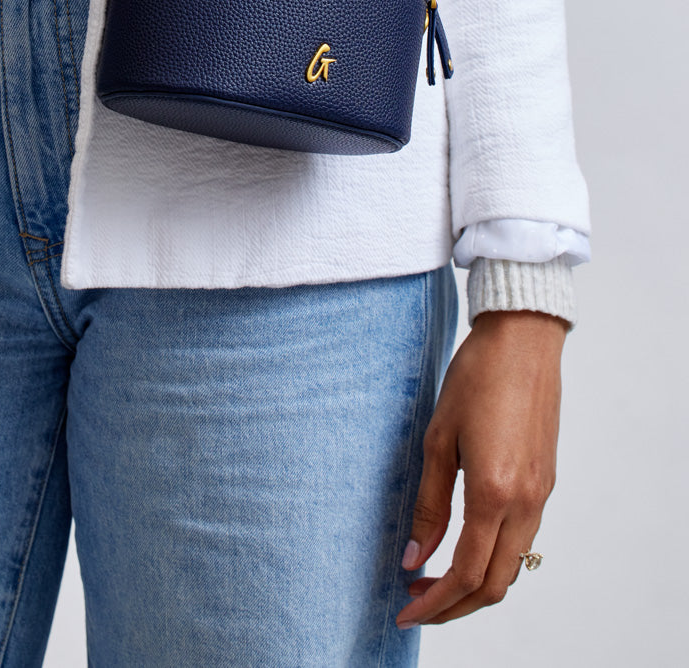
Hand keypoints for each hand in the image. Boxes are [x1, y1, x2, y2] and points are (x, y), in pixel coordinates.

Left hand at [396, 309, 566, 628]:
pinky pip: (524, 540)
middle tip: (415, 604)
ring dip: (474, 585)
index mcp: (495, 493)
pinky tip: (464, 546)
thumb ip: (429, 503)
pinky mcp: (546, 481)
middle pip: (494, 584)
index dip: (435, 602)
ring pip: (513, 566)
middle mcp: (526, 502)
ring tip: (433, 578)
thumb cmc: (476, 376)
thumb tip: (414, 557)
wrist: (523, 339)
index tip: (405, 611)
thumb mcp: (438, 437)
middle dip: (454, 606)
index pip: (465, 573)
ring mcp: (542, 494)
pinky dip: (494, 558)